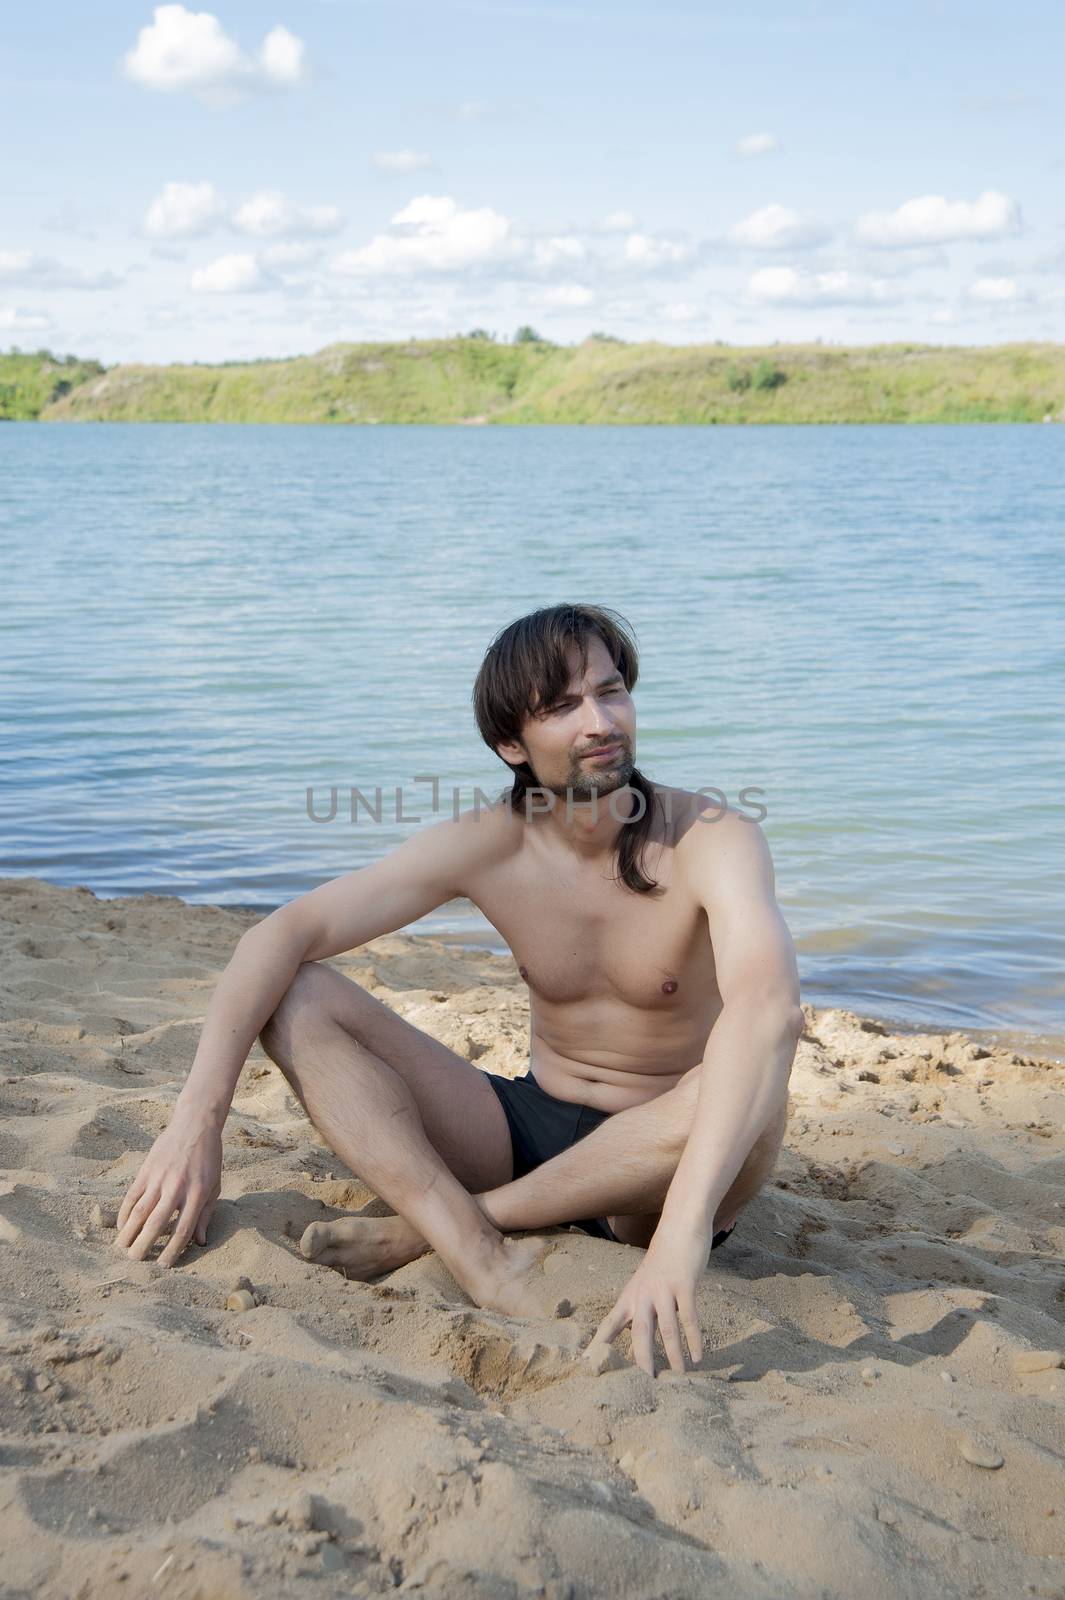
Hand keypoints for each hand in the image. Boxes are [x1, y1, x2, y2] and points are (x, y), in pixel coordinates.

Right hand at [115, 1108, 222, 1267]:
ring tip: (122, 1248)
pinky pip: (132, 1196)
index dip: (172, 1251)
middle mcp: (177, 1187)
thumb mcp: (214, 1186)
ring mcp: (159, 1178)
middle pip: (156, 1224)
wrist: (195, 1125)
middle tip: (135, 1261)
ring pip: (139, 1212)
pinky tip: (122, 1226)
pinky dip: (124, 1213)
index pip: (182, 1230)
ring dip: (129, 1233)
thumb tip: (199, 1243)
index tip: (164, 1265)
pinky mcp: (146, 1170)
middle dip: (144, 1246)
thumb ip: (206, 1215)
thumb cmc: (209, 1159)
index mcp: (197, 1193)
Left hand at [586, 1227, 710, 1376]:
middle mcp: (643, 1294)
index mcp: (630, 1296)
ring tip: (678, 1377)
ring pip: (666, 1329)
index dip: (598, 1346)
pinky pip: (689, 1318)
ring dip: (673, 1355)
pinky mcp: (684, 1285)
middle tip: (642, 1387)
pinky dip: (693, 1339)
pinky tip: (698, 1357)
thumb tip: (641, 1337)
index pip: (609, 1325)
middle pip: (638, 1334)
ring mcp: (663, 1289)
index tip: (586, 1367)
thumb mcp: (646, 1282)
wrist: (679, 1226)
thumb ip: (643, 1306)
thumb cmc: (663, 1259)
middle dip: (640, 1362)